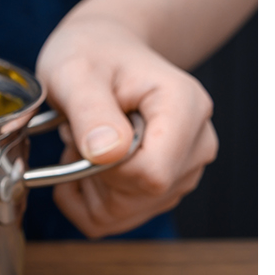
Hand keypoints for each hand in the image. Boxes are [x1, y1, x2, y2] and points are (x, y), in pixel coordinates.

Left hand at [34, 17, 217, 236]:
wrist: (106, 53)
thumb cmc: (94, 55)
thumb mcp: (77, 71)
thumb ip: (90, 111)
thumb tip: (106, 153)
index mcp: (186, 106)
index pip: (152, 174)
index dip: (107, 168)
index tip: (86, 137)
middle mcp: (197, 143)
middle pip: (140, 197)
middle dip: (94, 176)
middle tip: (80, 133)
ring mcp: (186, 171)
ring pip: (124, 214)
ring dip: (88, 187)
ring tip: (88, 142)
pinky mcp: (167, 191)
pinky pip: (115, 220)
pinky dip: (88, 200)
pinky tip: (88, 164)